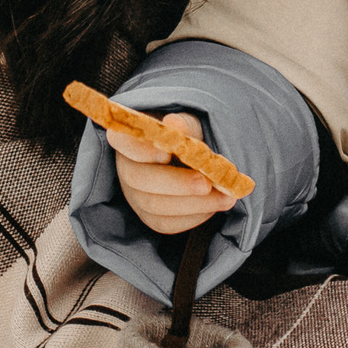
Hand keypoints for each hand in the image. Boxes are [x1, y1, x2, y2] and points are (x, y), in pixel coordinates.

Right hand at [111, 113, 238, 235]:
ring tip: (226, 197)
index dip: (142, 150)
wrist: (193, 158)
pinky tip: (215, 205)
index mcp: (128, 138)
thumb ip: (184, 125)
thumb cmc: (186, 136)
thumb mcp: (188, 125)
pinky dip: (195, 216)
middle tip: (207, 183)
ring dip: (194, 203)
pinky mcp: (150, 217)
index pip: (121, 141)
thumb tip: (174, 124)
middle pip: (139, 179)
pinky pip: (168, 223)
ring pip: (155, 207)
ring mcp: (135, 196)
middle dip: (177, 183)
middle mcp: (126, 168)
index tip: (167, 153)